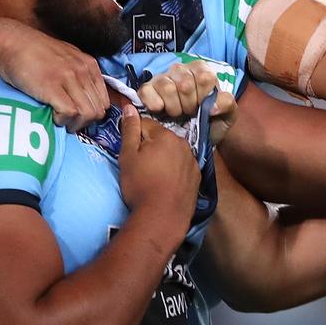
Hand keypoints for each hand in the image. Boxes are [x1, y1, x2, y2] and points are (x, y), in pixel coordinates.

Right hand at [0, 18, 108, 131]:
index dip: (92, 114)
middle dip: (84, 122)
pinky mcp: (52, 86)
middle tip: (67, 123)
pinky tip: (52, 116)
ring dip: (73, 124)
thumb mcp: (66, 58)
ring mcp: (68, 78)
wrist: (10, 42)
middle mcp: (83, 71)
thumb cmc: (34, 53)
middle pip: (98, 111)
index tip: (77, 117)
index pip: (104, 101)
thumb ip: (78, 73)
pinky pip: (70, 113)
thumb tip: (84, 97)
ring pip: (87, 114)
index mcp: (89, 65)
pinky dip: (62, 120)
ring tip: (59, 121)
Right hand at [117, 104, 199, 224]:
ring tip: (154, 176)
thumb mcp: (128, 157)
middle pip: (161, 138)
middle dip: (150, 146)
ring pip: (173, 152)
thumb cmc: (140, 185)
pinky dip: (175, 170)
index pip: (146, 125)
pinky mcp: (197, 176)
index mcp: (166, 135)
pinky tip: (167, 183)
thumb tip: (129, 107)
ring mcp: (193, 160)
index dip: (135, 136)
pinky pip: (182, 166)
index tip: (130, 152)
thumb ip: (130, 130)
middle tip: (141, 166)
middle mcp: (183, 143)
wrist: (162, 217)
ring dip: (163, 158)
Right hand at [138, 60, 236, 144]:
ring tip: (177, 113)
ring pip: (166, 86)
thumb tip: (212, 106)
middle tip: (189, 113)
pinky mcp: (147, 88)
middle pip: (185, 83)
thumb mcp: (227, 115)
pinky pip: (147, 91)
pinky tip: (161, 111)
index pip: (204, 77)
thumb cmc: (210, 122)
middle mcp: (181, 69)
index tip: (203, 107)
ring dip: (173, 107)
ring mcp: (162, 77)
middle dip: (189, 105)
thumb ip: (227, 104)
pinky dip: (154, 104)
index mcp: (202, 70)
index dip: (203, 97)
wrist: (194, 137)